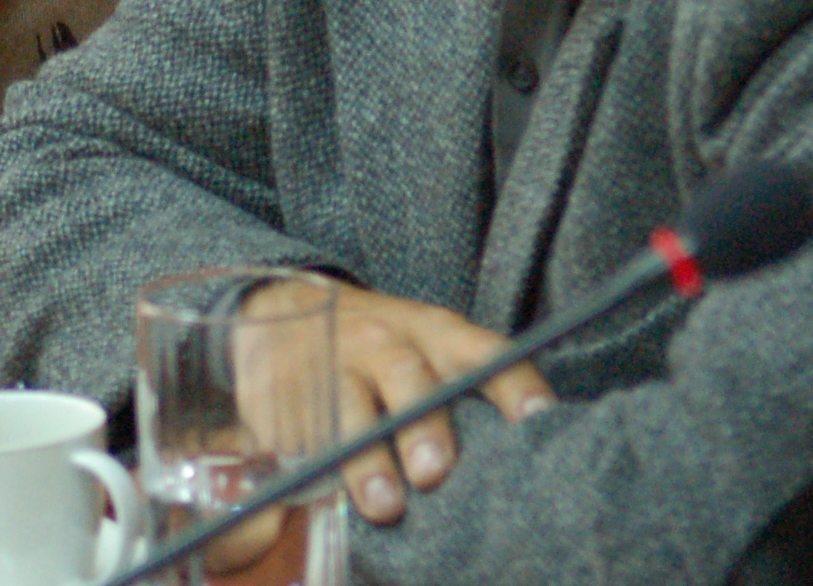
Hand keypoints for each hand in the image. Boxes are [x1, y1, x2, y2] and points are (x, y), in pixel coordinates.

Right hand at [239, 279, 553, 524]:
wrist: (289, 306)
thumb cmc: (383, 346)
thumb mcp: (430, 345)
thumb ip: (471, 385)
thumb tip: (534, 440)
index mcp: (431, 330)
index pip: (482, 353)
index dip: (512, 385)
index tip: (537, 420)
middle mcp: (380, 339)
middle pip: (405, 375)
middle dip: (420, 426)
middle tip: (436, 473)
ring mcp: (325, 360)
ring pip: (344, 406)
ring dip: (364, 459)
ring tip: (383, 505)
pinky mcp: (275, 386)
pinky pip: (290, 427)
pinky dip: (305, 463)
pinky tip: (318, 488)